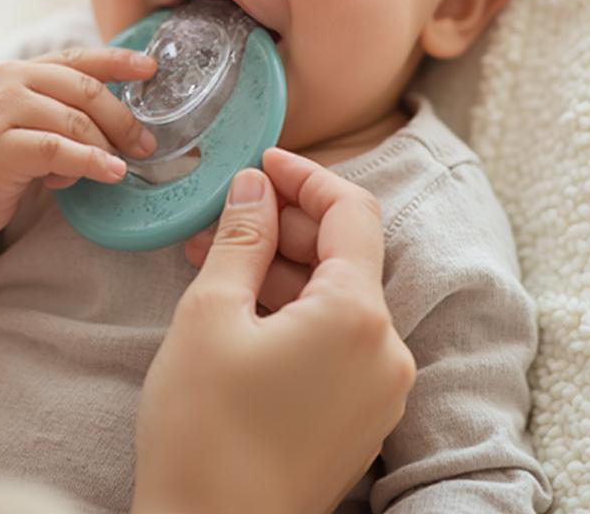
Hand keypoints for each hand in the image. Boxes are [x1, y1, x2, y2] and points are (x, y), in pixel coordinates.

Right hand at [0, 46, 156, 237]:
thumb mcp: (29, 123)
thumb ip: (64, 112)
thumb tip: (123, 119)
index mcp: (20, 70)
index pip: (79, 58)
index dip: (119, 60)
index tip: (152, 69)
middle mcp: (10, 81)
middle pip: (86, 90)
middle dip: (123, 118)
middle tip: (145, 144)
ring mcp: (2, 112)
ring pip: (76, 121)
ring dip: (108, 145)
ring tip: (123, 165)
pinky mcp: (1, 147)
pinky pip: (59, 150)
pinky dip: (91, 161)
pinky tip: (110, 173)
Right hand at [132, 149, 415, 513]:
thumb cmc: (203, 429)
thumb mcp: (210, 313)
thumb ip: (242, 236)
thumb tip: (254, 184)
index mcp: (359, 318)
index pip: (352, 211)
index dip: (305, 175)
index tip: (260, 160)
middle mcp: (386, 352)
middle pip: (347, 253)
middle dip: (285, 222)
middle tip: (224, 210)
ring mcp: (378, 390)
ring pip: (337, 296)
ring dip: (282, 266)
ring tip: (215, 254)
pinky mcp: (359, 416)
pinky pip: (335, 338)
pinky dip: (293, 308)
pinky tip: (240, 301)